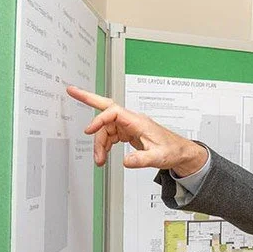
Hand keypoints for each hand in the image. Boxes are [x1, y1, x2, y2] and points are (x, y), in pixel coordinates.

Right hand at [67, 86, 206, 172]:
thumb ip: (141, 160)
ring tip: (98, 159)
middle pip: (106, 106)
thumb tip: (125, 161)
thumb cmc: (173, 151)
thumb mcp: (158, 157)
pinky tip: (103, 154)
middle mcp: (132, 121)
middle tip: (71, 91)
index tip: (89, 131)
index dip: (100, 120)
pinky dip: (105, 145)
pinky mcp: (129, 133)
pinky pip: (111, 135)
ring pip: (106, 128)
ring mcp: (129, 126)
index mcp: (138, 121)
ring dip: (99, 143)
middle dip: (88, 98)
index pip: (114, 113)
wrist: (181, 152)